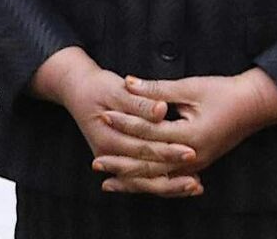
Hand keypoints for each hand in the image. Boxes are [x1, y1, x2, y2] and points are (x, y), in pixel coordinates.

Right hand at [30, 47, 199, 197]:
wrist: (78, 91)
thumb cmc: (97, 87)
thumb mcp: (116, 90)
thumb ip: (140, 103)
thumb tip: (161, 110)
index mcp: (107, 138)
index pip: (142, 149)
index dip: (167, 151)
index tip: (191, 151)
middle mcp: (108, 155)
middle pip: (144, 173)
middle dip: (173, 179)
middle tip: (197, 183)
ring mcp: (112, 161)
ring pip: (144, 181)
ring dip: (170, 186)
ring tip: (196, 188)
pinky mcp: (119, 161)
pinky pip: (143, 178)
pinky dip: (163, 182)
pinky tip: (184, 184)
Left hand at [100, 68, 276, 185]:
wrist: (256, 105)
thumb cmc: (224, 92)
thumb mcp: (190, 88)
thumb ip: (157, 90)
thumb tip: (128, 82)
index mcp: (190, 136)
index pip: (149, 132)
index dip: (125, 123)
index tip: (103, 116)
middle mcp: (193, 156)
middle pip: (151, 164)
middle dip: (122, 164)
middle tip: (96, 163)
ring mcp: (198, 163)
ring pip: (159, 177)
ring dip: (134, 179)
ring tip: (109, 181)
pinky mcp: (199, 163)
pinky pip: (170, 178)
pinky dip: (151, 180)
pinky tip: (136, 182)